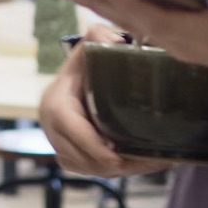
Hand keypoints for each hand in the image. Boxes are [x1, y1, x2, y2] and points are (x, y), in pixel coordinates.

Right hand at [38, 24, 180, 177]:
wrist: (74, 81)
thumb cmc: (85, 64)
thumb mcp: (90, 46)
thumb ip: (100, 36)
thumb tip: (116, 40)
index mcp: (55, 103)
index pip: (71, 130)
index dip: (93, 146)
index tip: (117, 156)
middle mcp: (52, 129)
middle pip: (84, 157)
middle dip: (117, 164)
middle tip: (152, 159)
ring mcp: (59, 146)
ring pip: (90, 169)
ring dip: (122, 170)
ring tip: (156, 162)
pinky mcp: (69, 157)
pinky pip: (91, 171)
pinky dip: (117, 171)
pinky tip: (144, 163)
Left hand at [59, 0, 207, 95]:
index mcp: (205, 33)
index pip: (159, 20)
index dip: (131, 4)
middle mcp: (183, 44)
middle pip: (132, 24)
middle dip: (98, 4)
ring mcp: (178, 47)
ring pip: (132, 26)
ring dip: (100, 8)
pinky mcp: (178, 44)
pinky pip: (141, 27)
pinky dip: (118, 11)